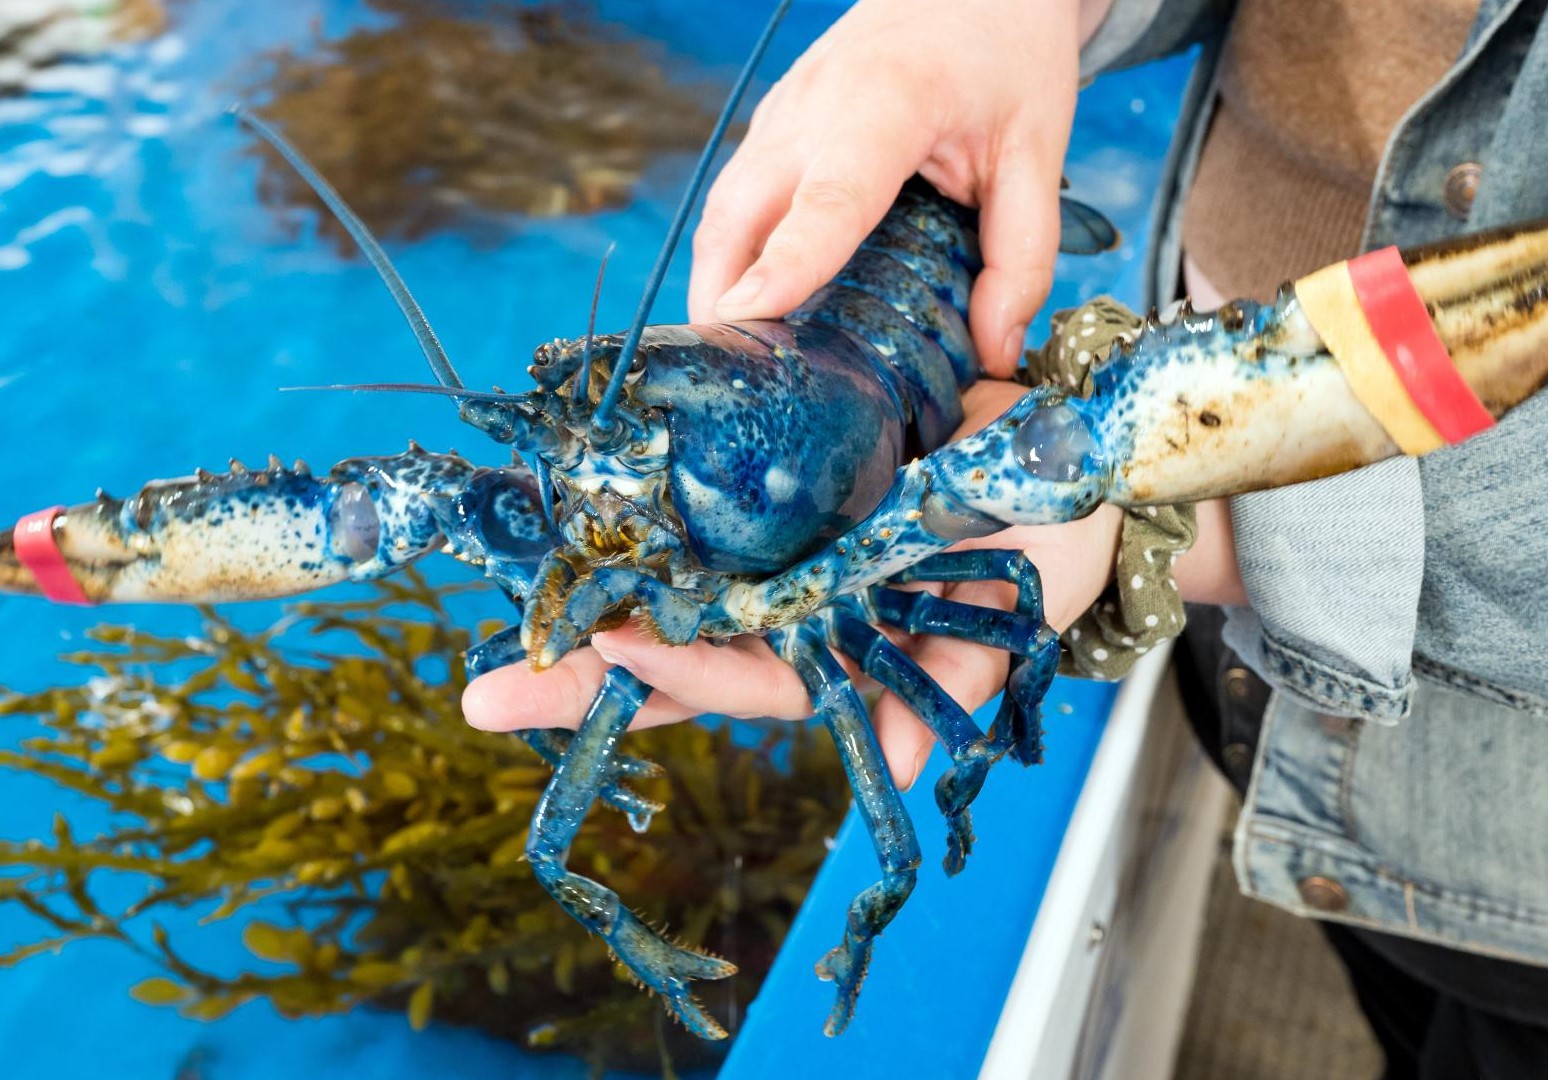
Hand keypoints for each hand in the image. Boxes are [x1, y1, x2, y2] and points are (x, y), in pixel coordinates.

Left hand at [461, 379, 1123, 790]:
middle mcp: (792, 613)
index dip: (684, 674)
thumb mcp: (1007, 615)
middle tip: (481, 698)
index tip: (617, 645)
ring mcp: (779, 554)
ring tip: (489, 612)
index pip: (748, 681)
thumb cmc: (1045, 541)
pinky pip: (693, 505)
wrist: (1066, 440)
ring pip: (667, 586)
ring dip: (583, 595)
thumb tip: (898, 775)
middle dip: (581, 679)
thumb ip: (951, 682)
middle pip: (674, 654)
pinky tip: (551, 511)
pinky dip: (628, 512)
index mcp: (841, 654)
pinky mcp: (775, 485)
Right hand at [688, 0, 1103, 376]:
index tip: (747, 317)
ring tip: (736, 365)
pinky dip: (733, 257)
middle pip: (739, 215)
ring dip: (719, 284)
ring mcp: (782, 113)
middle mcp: (813, 107)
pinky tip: (753, 312)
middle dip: (723, 299)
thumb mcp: (1037, 149)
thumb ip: (1022, 254)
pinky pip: (737, 200)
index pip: (828, 200)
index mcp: (887, 104)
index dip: (785, 265)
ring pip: (724, 212)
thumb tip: (997, 351)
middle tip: (733, 381)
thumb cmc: (1005, 50)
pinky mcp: (774, 125)